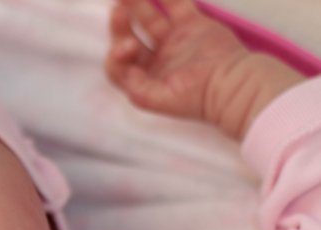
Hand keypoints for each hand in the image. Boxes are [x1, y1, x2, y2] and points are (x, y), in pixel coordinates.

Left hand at [105, 0, 302, 137]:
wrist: (234, 83)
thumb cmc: (198, 97)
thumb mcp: (160, 99)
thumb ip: (137, 87)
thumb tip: (126, 71)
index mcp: (144, 80)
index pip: (118, 66)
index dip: (116, 55)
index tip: (128, 46)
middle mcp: (155, 60)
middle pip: (128, 38)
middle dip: (120, 25)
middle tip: (119, 10)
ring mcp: (173, 41)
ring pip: (148, 18)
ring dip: (136, 4)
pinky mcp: (191, 25)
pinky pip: (175, 4)